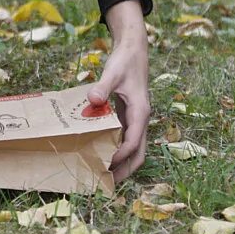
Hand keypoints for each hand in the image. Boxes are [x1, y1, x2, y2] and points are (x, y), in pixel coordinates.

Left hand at [89, 0, 150, 181]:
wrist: (134, 51)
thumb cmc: (125, 62)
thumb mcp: (113, 72)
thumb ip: (103, 87)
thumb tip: (93, 101)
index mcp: (141, 112)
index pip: (134, 141)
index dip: (121, 155)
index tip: (105, 164)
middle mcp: (141, 119)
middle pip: (139, 152)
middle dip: (125, 169)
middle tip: (106, 182)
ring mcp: (136, 119)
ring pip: (134, 148)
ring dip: (122, 162)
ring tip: (103, 175)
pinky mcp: (129, 115)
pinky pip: (126, 138)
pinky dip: (117, 149)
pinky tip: (101, 152)